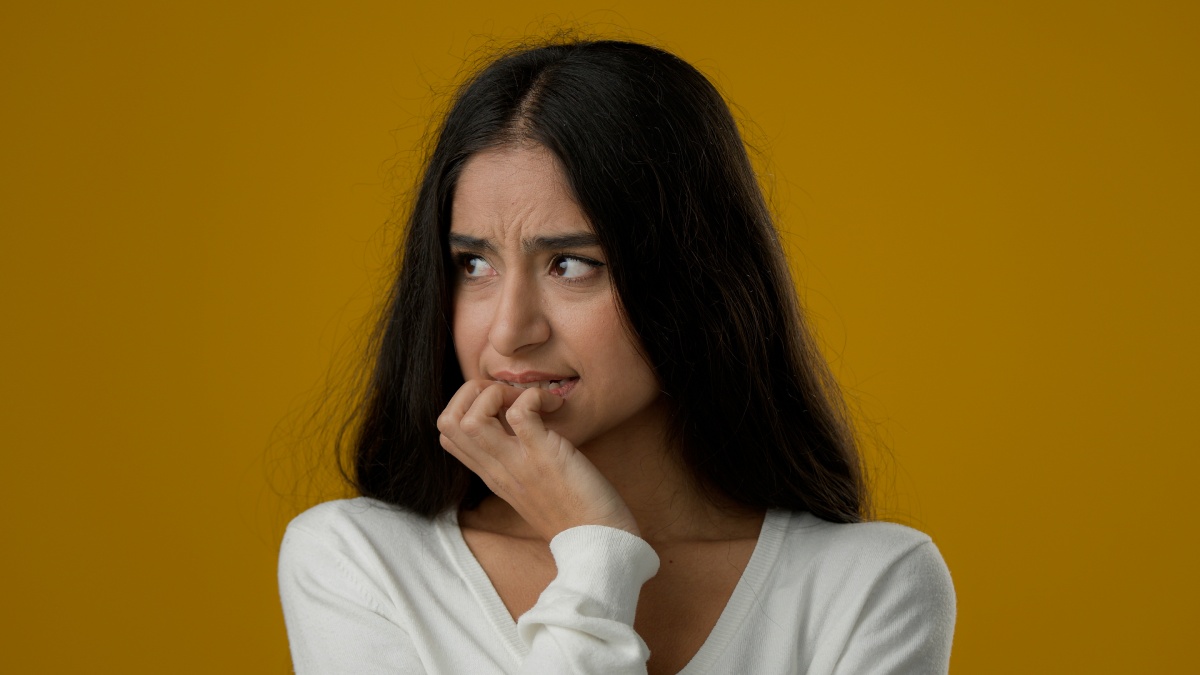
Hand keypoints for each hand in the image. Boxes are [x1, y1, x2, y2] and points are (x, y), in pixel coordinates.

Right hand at [437, 380, 638, 540]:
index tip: (500, 403)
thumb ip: (516, 458)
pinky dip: (533, 397)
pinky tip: (554, 405)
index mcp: (492, 474)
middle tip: (510, 396)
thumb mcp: (532, 484)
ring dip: (497, 394)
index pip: (447, 435)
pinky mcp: (544, 457)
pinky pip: (520, 413)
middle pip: (447, 422)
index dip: (466, 405)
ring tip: (528, 400)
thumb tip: (517, 422)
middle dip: (472, 393)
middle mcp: (497, 470)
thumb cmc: (576, 510)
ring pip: (470, 419)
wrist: (599, 542)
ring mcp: (517, 464)